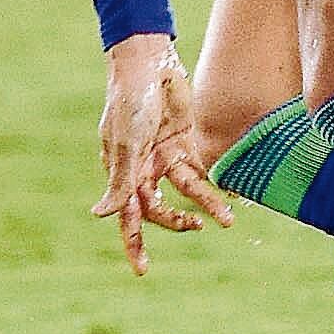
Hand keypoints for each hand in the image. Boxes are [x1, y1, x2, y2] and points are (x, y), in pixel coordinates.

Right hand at [89, 35, 230, 274]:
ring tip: (227, 220)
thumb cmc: (129, 102)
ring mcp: (165, 155)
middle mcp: (143, 169)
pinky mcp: (185, 141)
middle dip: (177, 222)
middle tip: (198, 229)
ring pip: (186, 191)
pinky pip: (202, 169)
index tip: (143, 270)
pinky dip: (216, 182)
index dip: (134, 243)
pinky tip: (232, 195)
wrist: (149, 63)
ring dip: (206, 205)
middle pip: (159, 207)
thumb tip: (101, 216)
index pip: (128, 216)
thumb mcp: (126, 145)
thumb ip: (120, 181)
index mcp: (122, 173)